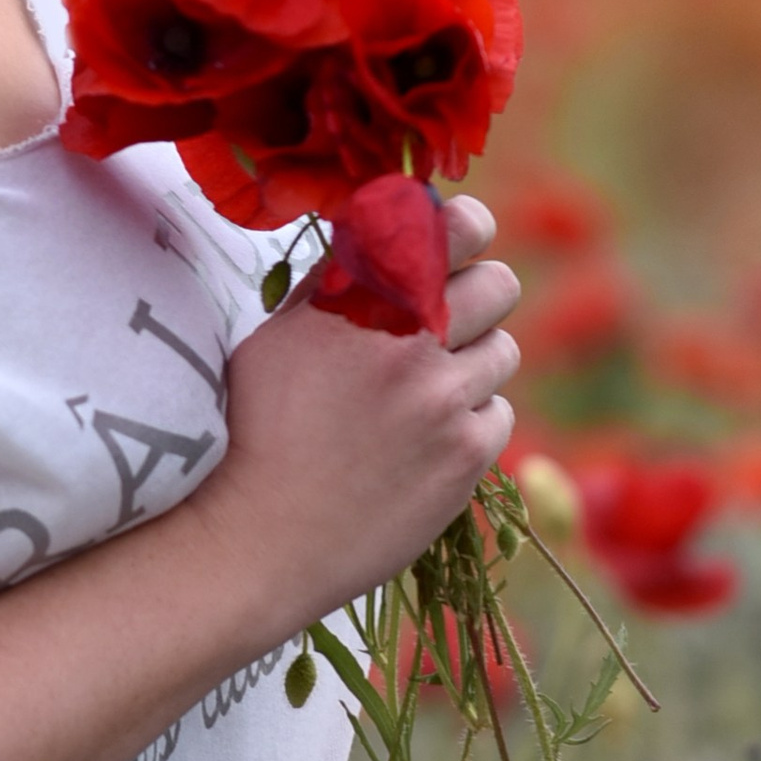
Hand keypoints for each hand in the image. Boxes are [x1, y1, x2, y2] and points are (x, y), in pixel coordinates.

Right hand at [203, 199, 520, 638]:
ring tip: (424, 396)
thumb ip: (338, 283)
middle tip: (446, 326)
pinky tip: (425, 445)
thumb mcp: (281, 337)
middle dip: (478, 299)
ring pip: (503, 352)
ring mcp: (446, 397)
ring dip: (472, 365)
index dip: (468, 229)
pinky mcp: (469, 455)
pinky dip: (471, 425)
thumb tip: (384, 236)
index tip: (458, 244)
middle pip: (499, 284)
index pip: (460, 225)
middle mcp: (413, 337)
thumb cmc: (257, 431)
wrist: (262, 536)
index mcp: (366, 296)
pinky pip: (499, 415)